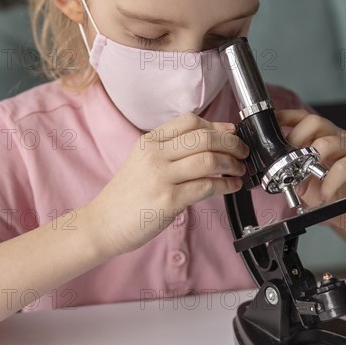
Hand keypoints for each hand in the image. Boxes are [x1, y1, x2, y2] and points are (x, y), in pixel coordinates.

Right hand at [88, 112, 248, 256]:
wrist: (103, 223)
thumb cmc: (126, 196)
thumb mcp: (141, 162)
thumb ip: (169, 151)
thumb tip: (208, 144)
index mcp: (149, 142)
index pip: (190, 121)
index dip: (217, 125)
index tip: (231, 132)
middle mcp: (155, 155)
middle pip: (204, 137)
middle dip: (231, 142)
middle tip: (242, 151)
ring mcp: (161, 177)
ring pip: (209, 159)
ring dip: (232, 163)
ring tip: (239, 169)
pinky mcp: (169, 200)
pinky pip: (207, 186)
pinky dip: (226, 185)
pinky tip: (232, 186)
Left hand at [276, 109, 345, 239]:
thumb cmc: (332, 194)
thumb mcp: (304, 183)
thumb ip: (291, 172)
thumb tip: (275, 168)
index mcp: (319, 138)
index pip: (302, 118)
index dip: (286, 117)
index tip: (272, 123)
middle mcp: (335, 138)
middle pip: (314, 122)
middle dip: (296, 138)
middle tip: (288, 158)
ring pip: (328, 141)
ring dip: (311, 160)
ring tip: (305, 178)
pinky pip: (345, 165)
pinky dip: (330, 180)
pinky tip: (324, 192)